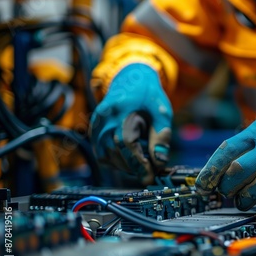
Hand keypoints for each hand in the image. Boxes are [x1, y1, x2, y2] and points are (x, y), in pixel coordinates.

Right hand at [89, 63, 172, 183]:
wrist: (130, 78)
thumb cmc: (148, 96)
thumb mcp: (162, 113)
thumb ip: (161, 137)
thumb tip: (160, 162)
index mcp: (121, 109)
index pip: (127, 143)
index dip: (138, 163)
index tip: (150, 176)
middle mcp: (104, 117)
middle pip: (116, 152)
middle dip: (134, 167)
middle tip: (151, 172)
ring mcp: (96, 124)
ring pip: (106, 156)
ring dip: (125, 166)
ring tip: (142, 164)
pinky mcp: (94, 130)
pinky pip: (101, 154)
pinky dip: (115, 161)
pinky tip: (129, 158)